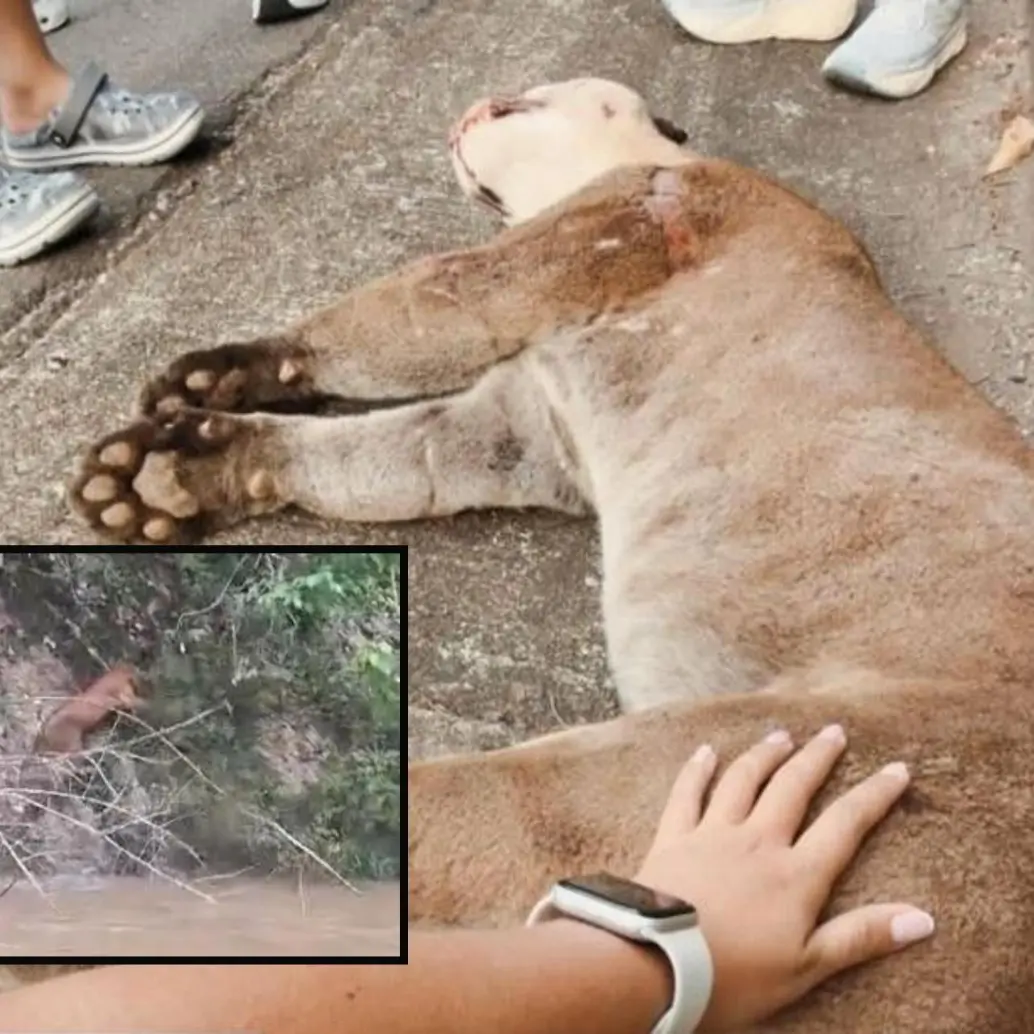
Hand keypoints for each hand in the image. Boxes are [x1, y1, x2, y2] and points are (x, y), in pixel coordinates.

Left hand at [633, 724, 933, 1031]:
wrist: (658, 963)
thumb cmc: (735, 976)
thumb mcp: (808, 966)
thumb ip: (862, 936)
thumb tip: (924, 918)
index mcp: (796, 875)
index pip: (845, 825)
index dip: (874, 795)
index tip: (898, 769)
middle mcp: (757, 842)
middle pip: (793, 788)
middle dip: (817, 758)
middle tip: (834, 731)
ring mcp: (712, 834)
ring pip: (744, 780)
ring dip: (765, 754)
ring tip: (782, 735)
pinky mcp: (673, 836)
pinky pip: (687, 792)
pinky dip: (697, 769)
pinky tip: (706, 752)